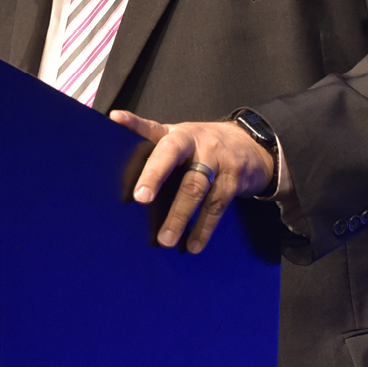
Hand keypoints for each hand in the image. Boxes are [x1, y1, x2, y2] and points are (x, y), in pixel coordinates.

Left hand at [110, 111, 276, 253]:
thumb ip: (151, 136)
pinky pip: (217, 206)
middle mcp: (198, 143)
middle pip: (174, 157)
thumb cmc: (203, 145)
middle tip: (141, 199)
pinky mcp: (233, 181)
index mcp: (179, 133)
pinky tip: (193, 245)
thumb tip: (116, 121)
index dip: (135, 124)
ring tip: (166, 239)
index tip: (118, 123)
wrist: (251, 145)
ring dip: (180, 215)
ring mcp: (217, 160)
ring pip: (196, 188)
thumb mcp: (181, 136)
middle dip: (156, 176)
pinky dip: (204, 228)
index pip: (154, 129)